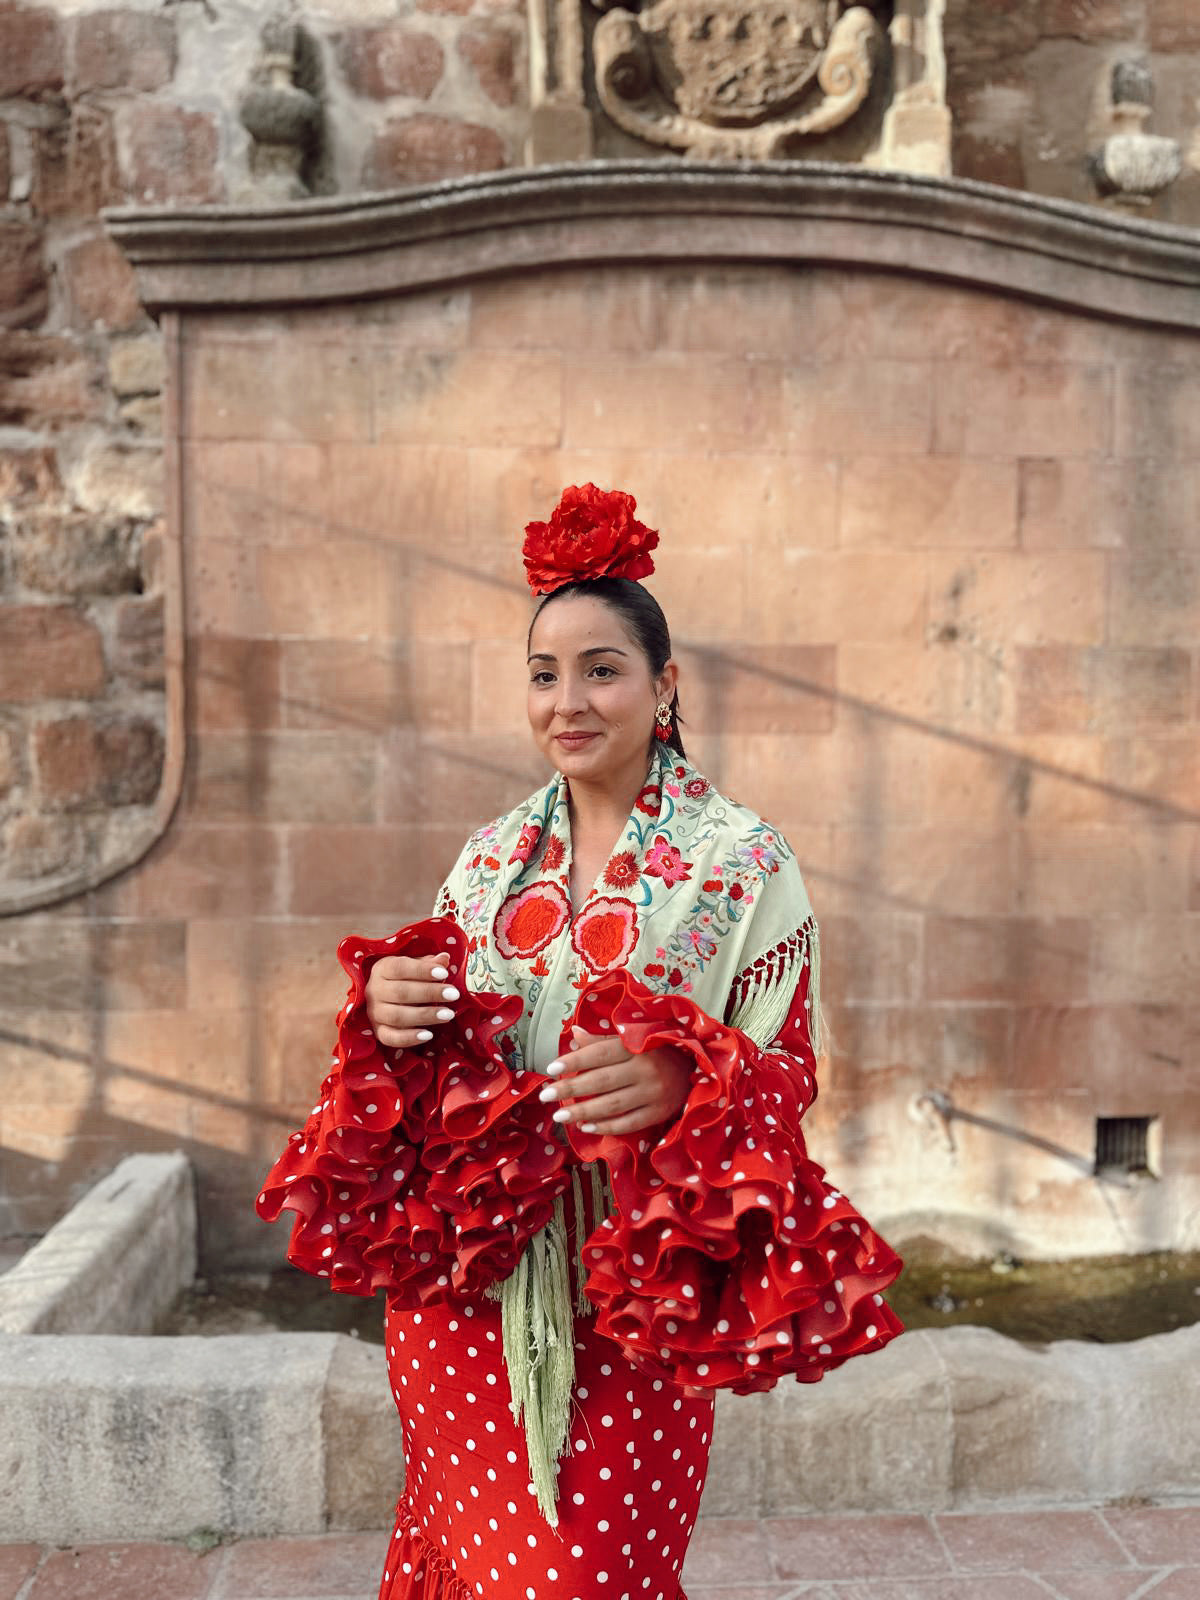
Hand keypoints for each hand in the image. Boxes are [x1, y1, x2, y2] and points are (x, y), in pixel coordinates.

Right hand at [364, 950, 460, 1049]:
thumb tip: (444, 958)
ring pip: (397, 1016)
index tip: (444, 973)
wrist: (385, 997)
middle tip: (453, 994)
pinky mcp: (378, 1031)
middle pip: (401, 993)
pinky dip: (409, 1038)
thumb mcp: (415, 966)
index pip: (400, 968)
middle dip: (429, 993)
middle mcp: (374, 990)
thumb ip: (429, 963)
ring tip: (448, 1014)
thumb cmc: (405, 978)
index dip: (422, 970)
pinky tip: (429, 1035)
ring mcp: (374, 1013)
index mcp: (382, 969)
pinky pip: (391, 1038)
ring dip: (424, 1015)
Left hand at [537, 1024, 693, 1135]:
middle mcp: (644, 1069)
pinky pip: (629, 1123)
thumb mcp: (633, 1039)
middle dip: (571, 1089)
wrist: (697, 1067)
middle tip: (546, 1096)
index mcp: (635, 1046)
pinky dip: (607, 1126)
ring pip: (612, 1105)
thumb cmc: (657, 1050)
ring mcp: (653, 1093)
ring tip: (560, 1116)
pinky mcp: (659, 1112)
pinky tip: (587, 1127)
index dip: (574, 1061)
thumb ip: (603, 1040)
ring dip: (583, 1112)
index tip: (551, 1069)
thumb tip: (574, 1034)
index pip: (598, 1054)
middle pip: (601, 1081)